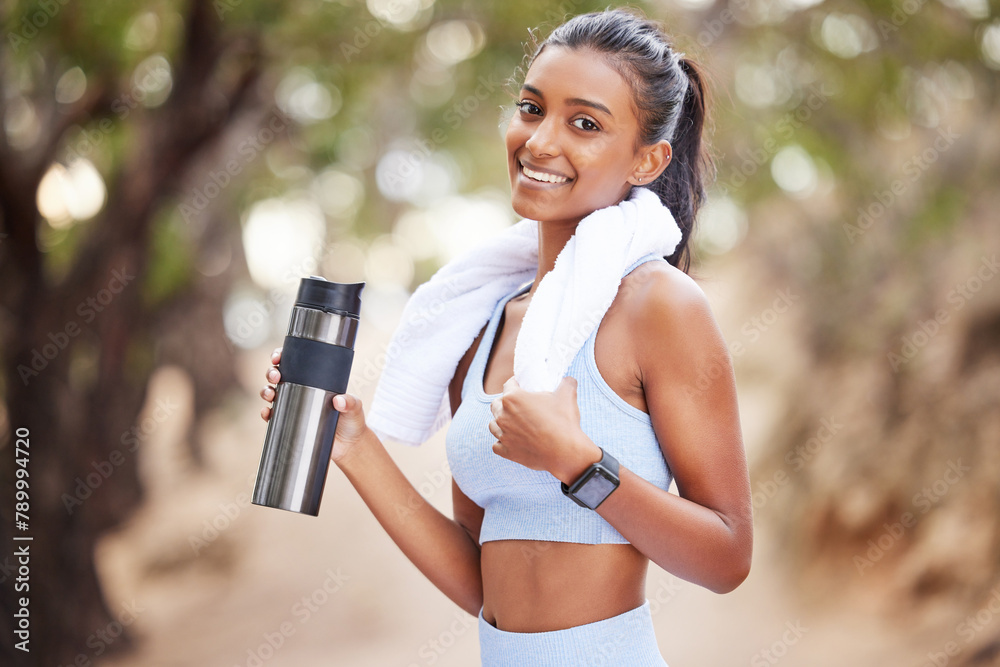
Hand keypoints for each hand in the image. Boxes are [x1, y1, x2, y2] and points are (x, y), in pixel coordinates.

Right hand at [260, 347, 369, 462]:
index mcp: (314, 380)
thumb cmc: (353, 421)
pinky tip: (267, 413)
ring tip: (271, 394)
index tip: (277, 357)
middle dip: (271, 372)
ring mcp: (294, 406)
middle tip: (276, 376)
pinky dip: (266, 413)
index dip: (282, 356)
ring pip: (272, 393)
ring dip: (266, 391)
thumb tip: (338, 401)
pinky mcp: (290, 422)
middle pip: (279, 376)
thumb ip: (350, 403)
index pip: (294, 363)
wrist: (349, 445)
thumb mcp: (354, 408)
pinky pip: (272, 416)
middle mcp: (301, 390)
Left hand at [488, 376, 600, 483]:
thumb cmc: (563, 422)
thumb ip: (566, 383)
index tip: (521, 386)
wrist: (564, 452)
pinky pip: (496, 445)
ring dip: (501, 423)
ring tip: (513, 424)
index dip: (515, 383)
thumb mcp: (567, 395)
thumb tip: (569, 380)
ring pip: (493, 425)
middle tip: (518, 406)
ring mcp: (503, 435)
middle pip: (496, 404)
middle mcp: (503, 416)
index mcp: (513, 398)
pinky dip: (502, 443)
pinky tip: (512, 441)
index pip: (508, 384)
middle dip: (504, 403)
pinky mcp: (506, 452)